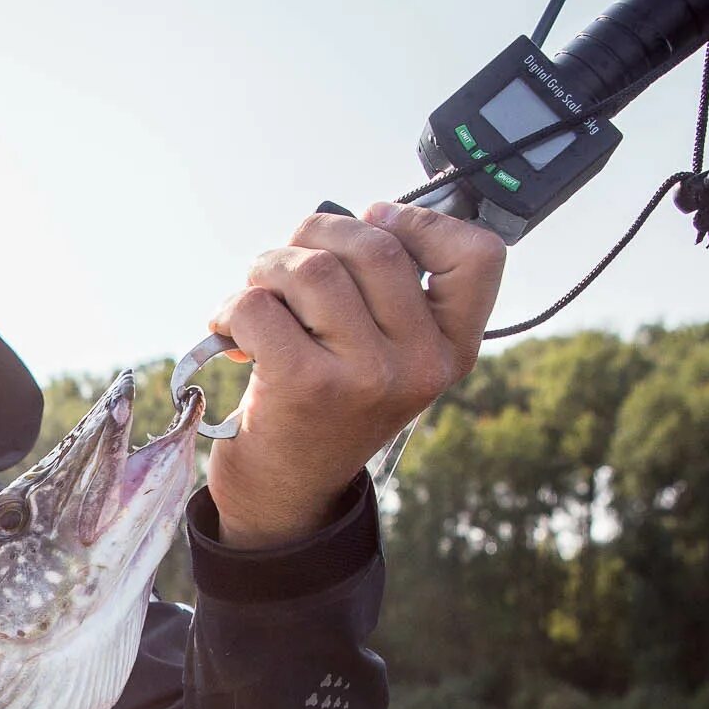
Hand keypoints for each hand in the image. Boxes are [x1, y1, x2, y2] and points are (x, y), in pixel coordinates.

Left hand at [206, 202, 506, 547]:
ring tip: (255, 298)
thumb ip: (389, 292)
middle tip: (285, 264)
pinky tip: (229, 332)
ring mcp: (367, 376)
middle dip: (314, 235)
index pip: (480, 255)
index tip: (375, 223)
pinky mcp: (306, 386)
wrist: (285, 493)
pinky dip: (232, 308)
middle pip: (375, 245)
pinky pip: (259, 305)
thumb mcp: (383, 354)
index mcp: (452, 349)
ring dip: (265, 269)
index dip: (422, 221)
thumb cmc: (327, 404)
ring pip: (312, 267)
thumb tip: (361, 214)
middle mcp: (420, 364)